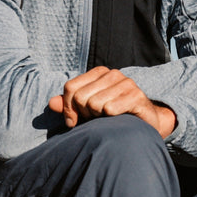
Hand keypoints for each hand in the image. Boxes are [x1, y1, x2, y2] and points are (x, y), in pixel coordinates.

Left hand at [49, 67, 175, 137]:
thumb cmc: (114, 117)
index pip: (70, 87)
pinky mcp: (137, 96)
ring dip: (99, 118)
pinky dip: (111, 119)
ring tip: (109, 119)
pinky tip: (120, 120)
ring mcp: (126, 83)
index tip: (75, 121)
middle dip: (85, 114)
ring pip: (95, 104)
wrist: (145, 124)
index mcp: (99, 73)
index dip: (68, 108)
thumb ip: (69, 106)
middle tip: (96, 119)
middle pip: (81, 97)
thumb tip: (51, 103)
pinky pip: (110, 109)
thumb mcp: (88, 111)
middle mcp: (113, 74)